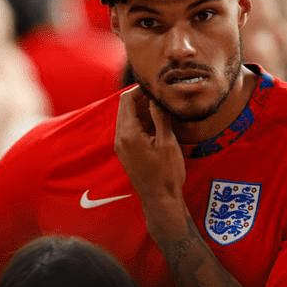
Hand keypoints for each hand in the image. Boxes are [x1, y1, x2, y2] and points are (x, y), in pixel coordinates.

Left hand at [114, 87, 186, 239]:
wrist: (160, 200)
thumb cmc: (166, 174)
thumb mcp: (167, 142)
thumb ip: (160, 117)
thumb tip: (156, 98)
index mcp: (128, 133)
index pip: (126, 99)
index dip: (141, 89)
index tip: (157, 86)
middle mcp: (120, 137)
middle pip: (125, 107)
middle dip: (142, 98)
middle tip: (162, 95)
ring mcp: (121, 145)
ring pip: (128, 118)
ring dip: (143, 110)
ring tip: (163, 108)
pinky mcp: (126, 151)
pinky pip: (130, 129)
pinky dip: (142, 122)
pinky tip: (158, 123)